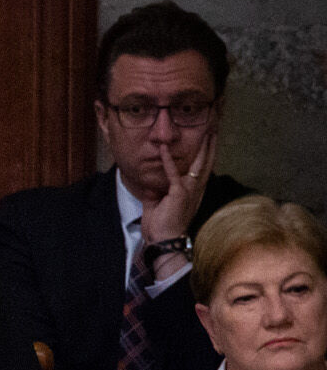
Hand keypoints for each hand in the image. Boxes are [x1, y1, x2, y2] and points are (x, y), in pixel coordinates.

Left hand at [141, 126, 217, 267]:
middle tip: (215, 128)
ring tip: (205, 131)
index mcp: (194, 191)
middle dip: (212, 145)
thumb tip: (154, 183)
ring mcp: (188, 191)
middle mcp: (196, 189)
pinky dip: (166, 160)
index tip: (211, 139)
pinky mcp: (177, 193)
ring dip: (202, 147)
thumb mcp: (160, 203)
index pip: (203, 168)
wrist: (164, 241)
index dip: (208, 153)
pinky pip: (172, 173)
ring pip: (198, 164)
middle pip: (207, 162)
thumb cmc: (162, 225)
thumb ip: (159, 191)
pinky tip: (163, 148)